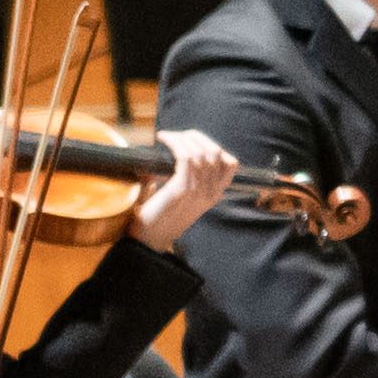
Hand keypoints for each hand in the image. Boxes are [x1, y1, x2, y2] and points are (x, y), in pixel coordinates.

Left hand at [127, 129, 241, 251]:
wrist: (147, 241)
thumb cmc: (160, 218)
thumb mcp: (182, 198)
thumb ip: (188, 179)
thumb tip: (177, 152)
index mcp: (214, 195)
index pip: (230, 163)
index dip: (212, 145)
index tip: (191, 141)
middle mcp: (210, 193)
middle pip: (215, 152)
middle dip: (195, 137)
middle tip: (176, 136)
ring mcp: (197, 192)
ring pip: (200, 152)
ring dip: (182, 138)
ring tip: (168, 137)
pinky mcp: (180, 190)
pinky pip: (185, 157)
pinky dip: (175, 143)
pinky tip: (163, 139)